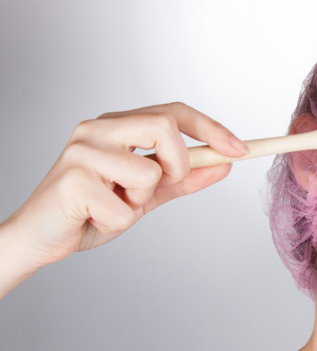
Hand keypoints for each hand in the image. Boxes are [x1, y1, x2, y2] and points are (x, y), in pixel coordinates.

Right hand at [1, 102, 246, 273]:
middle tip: (160, 185)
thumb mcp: (146, 194)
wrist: (41, 238)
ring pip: (149, 172)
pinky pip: (125, 208)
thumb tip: (224, 164)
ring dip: (139, 202)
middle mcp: (98, 129)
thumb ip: (182, 178)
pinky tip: (94, 218)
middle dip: (178, 163)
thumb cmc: (91, 211)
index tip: (241, 150)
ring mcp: (82, 151)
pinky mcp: (71, 180)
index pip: (173, 112)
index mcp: (117, 126)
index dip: (211, 129)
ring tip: (112, 207)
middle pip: (164, 125)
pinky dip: (118, 222)